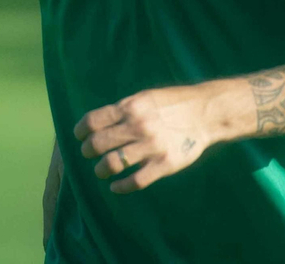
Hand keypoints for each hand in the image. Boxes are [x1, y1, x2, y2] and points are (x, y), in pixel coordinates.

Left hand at [73, 82, 237, 193]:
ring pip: (112, 164)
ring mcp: (150, 146)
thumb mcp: (145, 97)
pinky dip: (120, 187)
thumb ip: (123, 109)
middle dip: (87, 151)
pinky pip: (134, 182)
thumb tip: (98, 123)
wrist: (205, 113)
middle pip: (98, 144)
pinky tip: (116, 187)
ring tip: (101, 170)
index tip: (79, 137)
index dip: (80, 131)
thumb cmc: (173, 104)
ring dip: (100, 170)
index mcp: (131, 107)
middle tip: (88, 154)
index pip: (93, 121)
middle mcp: (137, 126)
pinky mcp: (163, 164)